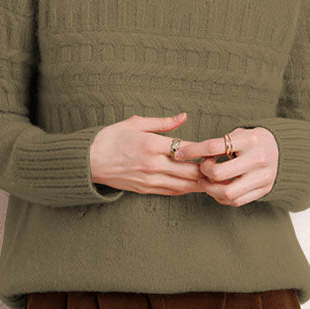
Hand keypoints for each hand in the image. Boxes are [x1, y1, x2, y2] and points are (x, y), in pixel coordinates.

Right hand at [90, 113, 205, 195]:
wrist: (87, 161)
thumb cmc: (110, 138)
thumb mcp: (135, 123)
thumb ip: (162, 122)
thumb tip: (184, 116)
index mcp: (151, 144)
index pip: (185, 149)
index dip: (202, 151)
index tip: (215, 150)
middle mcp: (153, 164)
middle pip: (189, 171)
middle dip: (207, 170)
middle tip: (222, 167)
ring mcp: (149, 180)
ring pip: (183, 185)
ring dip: (200, 183)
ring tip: (215, 180)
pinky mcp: (145, 190)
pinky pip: (171, 192)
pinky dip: (186, 190)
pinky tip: (195, 187)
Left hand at [173, 127, 278, 206]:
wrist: (283, 151)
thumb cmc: (252, 141)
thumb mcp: (240, 134)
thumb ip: (219, 143)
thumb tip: (186, 153)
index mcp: (250, 140)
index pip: (214, 147)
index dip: (193, 151)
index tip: (180, 153)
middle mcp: (258, 159)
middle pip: (219, 173)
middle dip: (203, 172)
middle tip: (202, 168)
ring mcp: (263, 177)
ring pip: (227, 192)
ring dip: (210, 189)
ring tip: (207, 180)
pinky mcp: (264, 190)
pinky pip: (236, 201)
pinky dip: (221, 197)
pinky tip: (217, 188)